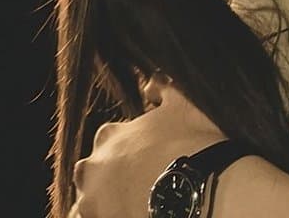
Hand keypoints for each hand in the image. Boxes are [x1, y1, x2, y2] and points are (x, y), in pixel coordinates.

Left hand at [72, 83, 225, 217]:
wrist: (198, 188)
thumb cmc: (193, 142)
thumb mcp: (184, 102)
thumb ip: (163, 88)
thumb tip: (150, 84)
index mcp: (111, 136)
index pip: (110, 138)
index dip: (132, 144)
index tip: (151, 151)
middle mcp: (93, 168)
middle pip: (93, 172)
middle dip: (111, 175)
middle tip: (143, 180)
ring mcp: (93, 201)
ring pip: (89, 202)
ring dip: (104, 201)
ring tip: (134, 201)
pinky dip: (106, 215)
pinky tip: (128, 212)